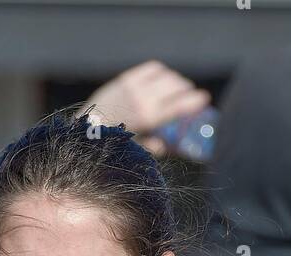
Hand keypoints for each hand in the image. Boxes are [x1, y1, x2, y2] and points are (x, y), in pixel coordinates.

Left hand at [79, 61, 211, 154]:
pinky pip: (151, 69)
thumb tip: (168, 144)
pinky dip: (162, 72)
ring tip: (179, 88)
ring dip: (175, 80)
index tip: (204, 99)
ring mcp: (133, 87)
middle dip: (186, 89)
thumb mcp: (137, 152)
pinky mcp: (125, 80)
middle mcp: (141, 99)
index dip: (194, 101)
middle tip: (191, 95)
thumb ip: (155, 147)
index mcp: (147, 119)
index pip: (177, 105)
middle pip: (174, 86)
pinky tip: (164, 78)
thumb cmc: (114, 147)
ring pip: (165, 75)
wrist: (86, 132)